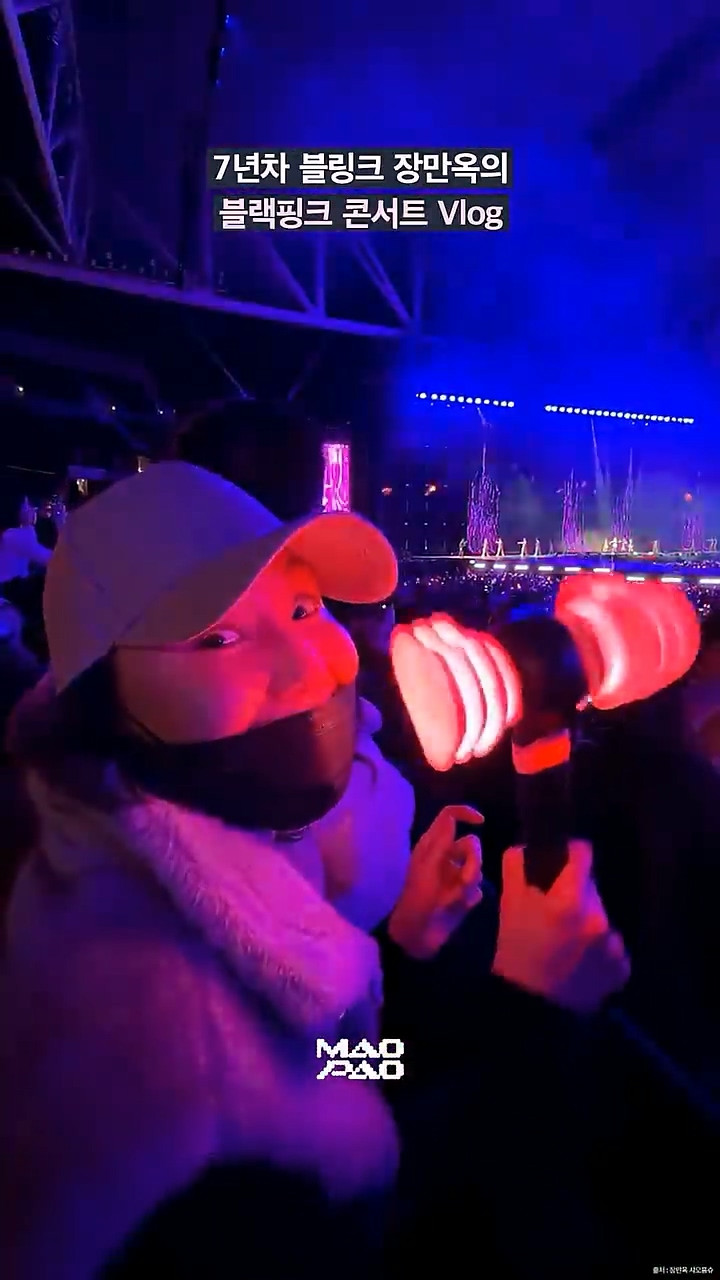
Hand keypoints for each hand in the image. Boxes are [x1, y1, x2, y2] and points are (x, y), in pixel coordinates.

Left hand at [388, 805, 483, 958]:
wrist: (416, 934)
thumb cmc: (417, 898)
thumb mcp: (428, 867)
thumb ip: (441, 841)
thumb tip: (452, 816)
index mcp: (432, 846)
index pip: (450, 817)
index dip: (466, 813)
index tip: (481, 822)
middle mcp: (445, 857)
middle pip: (471, 844)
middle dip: (473, 862)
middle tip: (464, 881)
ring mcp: (454, 876)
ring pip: (478, 868)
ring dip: (468, 885)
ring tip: (454, 900)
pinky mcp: (463, 895)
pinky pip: (478, 889)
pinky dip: (469, 898)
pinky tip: (457, 908)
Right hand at [492, 840, 630, 1013]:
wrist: (530, 1007)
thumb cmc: (515, 951)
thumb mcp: (508, 905)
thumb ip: (516, 867)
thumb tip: (526, 847)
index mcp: (570, 900)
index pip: (584, 854)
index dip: (571, 854)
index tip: (562, 862)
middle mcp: (598, 919)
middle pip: (591, 889)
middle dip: (575, 894)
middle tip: (556, 913)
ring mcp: (613, 945)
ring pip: (602, 918)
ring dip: (587, 923)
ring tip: (566, 942)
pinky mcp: (622, 968)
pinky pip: (612, 946)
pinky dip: (599, 950)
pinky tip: (580, 961)